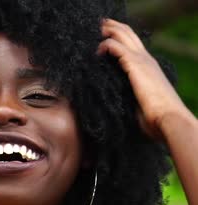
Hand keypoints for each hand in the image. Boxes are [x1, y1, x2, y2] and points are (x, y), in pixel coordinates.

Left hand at [97, 18, 188, 138]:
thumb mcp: (138, 101)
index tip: (104, 36)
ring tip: (95, 30)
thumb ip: (127, 94)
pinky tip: (97, 51)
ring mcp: (141, 60)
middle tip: (98, 26)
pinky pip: (115, 46)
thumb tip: (112, 100)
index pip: (133, 44)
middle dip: (112, 27)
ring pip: (122, 34)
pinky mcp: (135, 64)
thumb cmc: (154, 117)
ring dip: (107, 30)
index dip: (119, 37)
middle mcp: (146, 59)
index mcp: (148, 67)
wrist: (167, 119)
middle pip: (128, 33)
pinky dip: (104, 45)